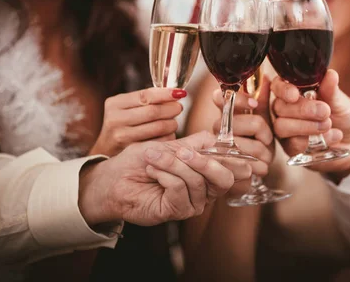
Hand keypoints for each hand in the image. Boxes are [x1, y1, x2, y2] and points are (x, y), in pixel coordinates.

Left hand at [79, 131, 251, 225]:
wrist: (115, 178)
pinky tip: (152, 171)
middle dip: (205, 161)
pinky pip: (179, 188)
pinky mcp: (177, 211)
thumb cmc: (142, 160)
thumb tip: (221, 138)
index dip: (234, 157)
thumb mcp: (173, 145)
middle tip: (183, 150)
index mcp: (208, 173)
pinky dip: (164, 174)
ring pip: (196, 180)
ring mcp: (192, 203)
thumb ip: (198, 143)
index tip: (224, 144)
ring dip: (172, 163)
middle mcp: (205, 191)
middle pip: (224, 179)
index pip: (232, 167)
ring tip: (153, 157)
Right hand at [89, 88, 185, 156]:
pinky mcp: (131, 152)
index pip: (145, 95)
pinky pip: (159, 142)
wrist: (107, 150)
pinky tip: (168, 135)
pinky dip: (169, 137)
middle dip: (171, 109)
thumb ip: (146, 99)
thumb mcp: (127, 107)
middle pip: (153, 112)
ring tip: (173, 122)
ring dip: (172, 124)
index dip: (166, 94)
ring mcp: (121, 137)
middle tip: (178, 108)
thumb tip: (175, 93)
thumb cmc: (123, 123)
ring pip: (158, 127)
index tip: (180, 93)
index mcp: (115, 104)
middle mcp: (115, 119)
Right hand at [211, 76, 273, 178]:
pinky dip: (263, 164)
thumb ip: (262, 98)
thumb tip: (265, 77)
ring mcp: (222, 149)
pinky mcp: (230, 168)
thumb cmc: (256, 137)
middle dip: (265, 131)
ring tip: (261, 153)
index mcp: (225, 112)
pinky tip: (258, 165)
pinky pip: (256, 164)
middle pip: (252, 122)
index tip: (254, 104)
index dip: (239, 99)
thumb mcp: (261, 115)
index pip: (221, 97)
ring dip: (265, 150)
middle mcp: (218, 129)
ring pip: (255, 145)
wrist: (254, 164)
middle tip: (264, 138)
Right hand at [271, 70, 349, 176]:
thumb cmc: (345, 116)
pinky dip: (313, 140)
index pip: (277, 86)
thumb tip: (330, 74)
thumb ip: (331, 90)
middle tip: (325, 111)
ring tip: (328, 124)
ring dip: (305, 126)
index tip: (295, 94)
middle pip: (279, 107)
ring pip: (281, 126)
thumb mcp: (340, 102)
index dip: (283, 90)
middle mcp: (286, 110)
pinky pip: (293, 144)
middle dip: (302, 109)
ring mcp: (287, 129)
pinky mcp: (292, 148)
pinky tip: (332, 136)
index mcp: (294, 92)